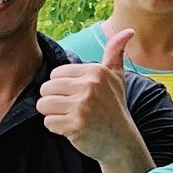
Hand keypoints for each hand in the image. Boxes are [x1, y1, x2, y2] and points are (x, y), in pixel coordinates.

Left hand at [38, 30, 138, 162]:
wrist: (121, 141)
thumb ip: (116, 53)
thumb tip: (128, 31)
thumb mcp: (117, 78)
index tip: (79, 96)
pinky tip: (73, 129)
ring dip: (53, 114)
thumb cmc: (114, 107)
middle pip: (46, 88)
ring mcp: (83, 106)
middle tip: (73, 109)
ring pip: (43, 105)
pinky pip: (48, 122)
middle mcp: (90, 86)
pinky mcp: (75, 125)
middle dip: (55, 101)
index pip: (56, 74)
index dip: (62, 87)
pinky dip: (57, 128)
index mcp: (96, 72)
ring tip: (71, 118)